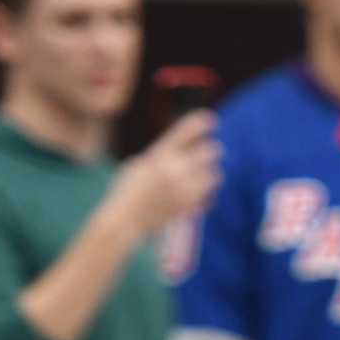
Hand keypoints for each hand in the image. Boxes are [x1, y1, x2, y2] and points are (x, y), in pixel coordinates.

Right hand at [107, 111, 221, 235]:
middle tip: (213, 150)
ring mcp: (184, 189)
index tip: (211, 119)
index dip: (198, 123)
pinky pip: (209, 195)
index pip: (183, 132)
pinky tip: (198, 192)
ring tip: (203, 174)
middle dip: (211, 150)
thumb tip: (180, 148)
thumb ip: (160, 155)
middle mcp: (173, 169)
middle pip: (209, 151)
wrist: (124, 220)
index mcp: (158, 155)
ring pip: (214, 174)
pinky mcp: (189, 206)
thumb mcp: (139, 165)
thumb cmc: (127, 190)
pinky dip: (206, 192)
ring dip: (211, 172)